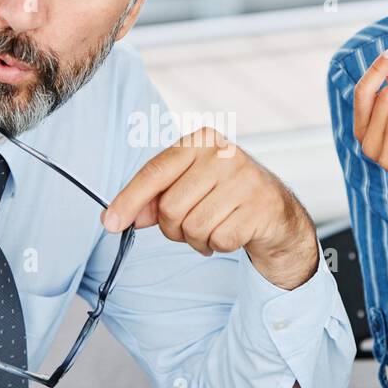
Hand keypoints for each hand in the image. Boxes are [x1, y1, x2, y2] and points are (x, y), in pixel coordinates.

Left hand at [104, 126, 318, 289]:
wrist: (276, 212)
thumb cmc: (225, 196)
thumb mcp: (188, 187)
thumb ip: (154, 199)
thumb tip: (117, 217)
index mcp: (200, 141)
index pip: (154, 172)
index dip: (129, 200)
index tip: (111, 223)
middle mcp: (223, 154)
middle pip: (171, 207)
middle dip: (174, 229)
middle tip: (191, 227)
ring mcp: (245, 178)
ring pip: (193, 227)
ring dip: (198, 239)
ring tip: (213, 229)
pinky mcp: (261, 206)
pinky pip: (219, 239)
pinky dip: (219, 245)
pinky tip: (231, 234)